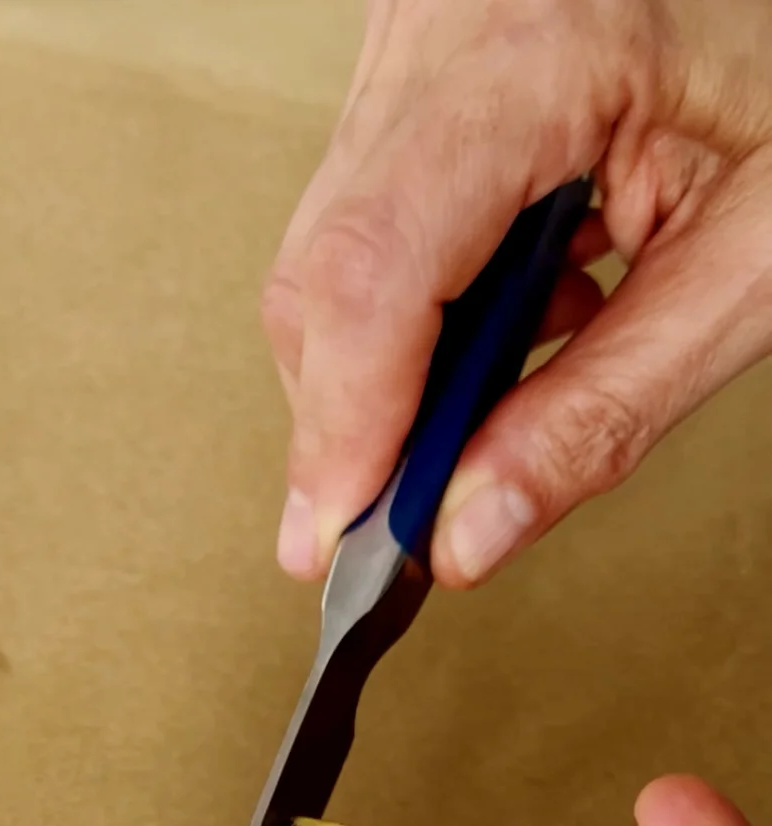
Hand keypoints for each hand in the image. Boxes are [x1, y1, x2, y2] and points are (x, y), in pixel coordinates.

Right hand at [264, 0, 771, 584]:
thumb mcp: (746, 260)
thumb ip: (606, 409)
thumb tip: (467, 531)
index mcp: (537, 52)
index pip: (374, 269)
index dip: (342, 426)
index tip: (335, 543)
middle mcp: (445, 30)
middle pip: (326, 274)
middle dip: (361, 420)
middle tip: (415, 515)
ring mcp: (416, 40)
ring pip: (328, 258)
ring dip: (399, 368)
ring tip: (518, 378)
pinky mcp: (413, 70)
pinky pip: (364, 219)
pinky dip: (420, 310)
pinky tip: (520, 309)